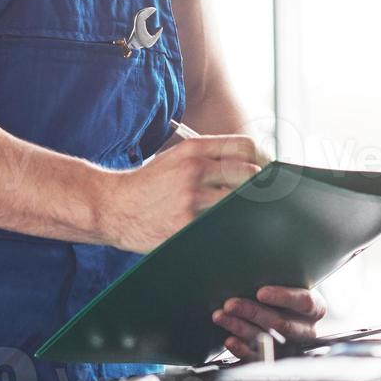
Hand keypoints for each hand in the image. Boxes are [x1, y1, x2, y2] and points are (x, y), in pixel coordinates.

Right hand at [97, 134, 262, 252]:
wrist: (112, 206)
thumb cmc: (149, 184)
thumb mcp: (177, 159)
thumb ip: (210, 159)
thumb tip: (253, 169)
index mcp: (194, 149)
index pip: (246, 146)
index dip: (264, 160)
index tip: (269, 173)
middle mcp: (195, 169)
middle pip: (250, 174)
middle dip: (262, 188)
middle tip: (267, 200)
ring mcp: (191, 197)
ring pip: (238, 203)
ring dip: (248, 212)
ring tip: (252, 219)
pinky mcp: (185, 224)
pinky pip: (221, 226)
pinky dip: (231, 229)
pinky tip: (232, 233)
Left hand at [212, 286, 328, 360]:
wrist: (288, 309)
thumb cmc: (287, 290)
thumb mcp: (290, 282)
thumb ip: (280, 278)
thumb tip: (255, 269)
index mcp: (315, 308)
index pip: (304, 302)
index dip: (283, 297)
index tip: (261, 292)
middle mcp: (305, 329)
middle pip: (281, 323)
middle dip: (253, 312)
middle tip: (231, 304)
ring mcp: (290, 346)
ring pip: (266, 339)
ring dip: (240, 327)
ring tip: (221, 316)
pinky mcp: (274, 358)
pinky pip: (258, 357)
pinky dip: (241, 349)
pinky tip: (230, 340)